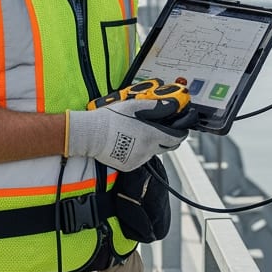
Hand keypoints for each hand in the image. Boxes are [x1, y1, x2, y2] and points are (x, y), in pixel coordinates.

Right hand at [65, 97, 199, 171]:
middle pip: (167, 147)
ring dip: (152, 145)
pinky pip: (140, 159)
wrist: (91, 135)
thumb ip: (155, 106)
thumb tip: (171, 105)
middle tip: (163, 130)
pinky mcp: (129, 166)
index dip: (181, 133)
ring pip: (153, 153)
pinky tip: (129, 143)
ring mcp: (139, 160)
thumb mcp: (134, 106)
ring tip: (138, 134)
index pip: (176, 138)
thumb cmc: (110, 119)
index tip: (181, 129)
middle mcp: (148, 150)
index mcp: (151, 135)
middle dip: (169, 139)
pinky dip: (139, 152)